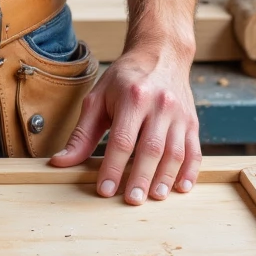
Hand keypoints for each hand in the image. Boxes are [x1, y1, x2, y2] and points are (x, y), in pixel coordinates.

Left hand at [49, 41, 200, 203]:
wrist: (161, 55)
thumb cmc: (126, 78)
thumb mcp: (98, 97)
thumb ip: (82, 132)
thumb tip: (61, 161)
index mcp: (132, 97)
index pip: (122, 140)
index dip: (113, 168)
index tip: (104, 190)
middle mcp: (159, 104)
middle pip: (151, 148)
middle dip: (141, 177)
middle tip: (131, 200)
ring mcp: (179, 114)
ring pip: (175, 152)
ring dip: (165, 178)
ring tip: (155, 197)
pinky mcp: (192, 121)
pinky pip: (194, 151)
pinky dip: (190, 172)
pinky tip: (180, 187)